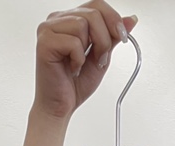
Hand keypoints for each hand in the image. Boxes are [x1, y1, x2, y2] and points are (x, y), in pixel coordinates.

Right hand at [32, 3, 138, 120]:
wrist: (60, 107)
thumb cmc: (75, 84)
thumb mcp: (102, 55)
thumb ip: (113, 36)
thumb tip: (130, 19)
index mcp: (69, 19)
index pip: (96, 5)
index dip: (113, 18)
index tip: (122, 36)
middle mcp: (57, 20)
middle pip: (93, 13)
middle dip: (104, 39)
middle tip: (99, 59)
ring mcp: (48, 29)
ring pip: (83, 24)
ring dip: (90, 49)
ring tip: (82, 64)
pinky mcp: (44, 43)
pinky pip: (73, 42)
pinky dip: (78, 59)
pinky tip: (72, 68)